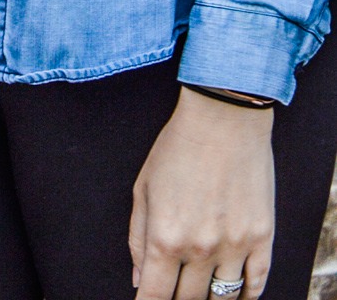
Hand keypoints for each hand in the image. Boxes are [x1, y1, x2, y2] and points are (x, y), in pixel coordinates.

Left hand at [130, 87, 273, 298]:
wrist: (224, 118)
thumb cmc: (177, 148)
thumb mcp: (143, 188)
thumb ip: (138, 238)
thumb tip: (140, 279)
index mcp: (165, 238)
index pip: (155, 296)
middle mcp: (200, 249)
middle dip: (177, 299)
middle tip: (175, 286)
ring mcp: (234, 246)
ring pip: (222, 299)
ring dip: (209, 297)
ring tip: (201, 286)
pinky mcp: (262, 238)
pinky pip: (256, 285)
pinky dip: (245, 295)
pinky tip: (235, 291)